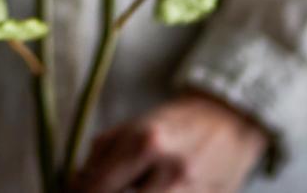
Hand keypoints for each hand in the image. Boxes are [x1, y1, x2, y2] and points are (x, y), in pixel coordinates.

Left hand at [70, 92, 267, 192]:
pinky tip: (146, 191)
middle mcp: (168, 170)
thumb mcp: (136, 125)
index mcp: (146, 142)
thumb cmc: (177, 123)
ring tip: (126, 186)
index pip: (97, 187)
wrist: (231, 121)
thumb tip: (75, 182)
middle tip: (93, 192)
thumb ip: (104, 153)